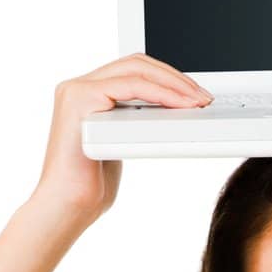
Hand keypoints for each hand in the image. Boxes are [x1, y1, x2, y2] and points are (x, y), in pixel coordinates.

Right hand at [30, 53, 211, 225]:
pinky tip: (181, 105)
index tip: (196, 93)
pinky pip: (130, 87)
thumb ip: (135, 120)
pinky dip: (160, 93)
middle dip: (174, 77)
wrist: (68, 207)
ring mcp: (76, 90)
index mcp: (86, 92)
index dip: (167, 77)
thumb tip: (171, 109)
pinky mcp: (79, 99)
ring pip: (135, 70)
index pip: (132, 69)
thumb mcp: (121, 142)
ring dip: (173, 83)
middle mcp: (77, 86)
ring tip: (197, 100)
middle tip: (203, 96)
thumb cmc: (92, 184)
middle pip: (135, 63)